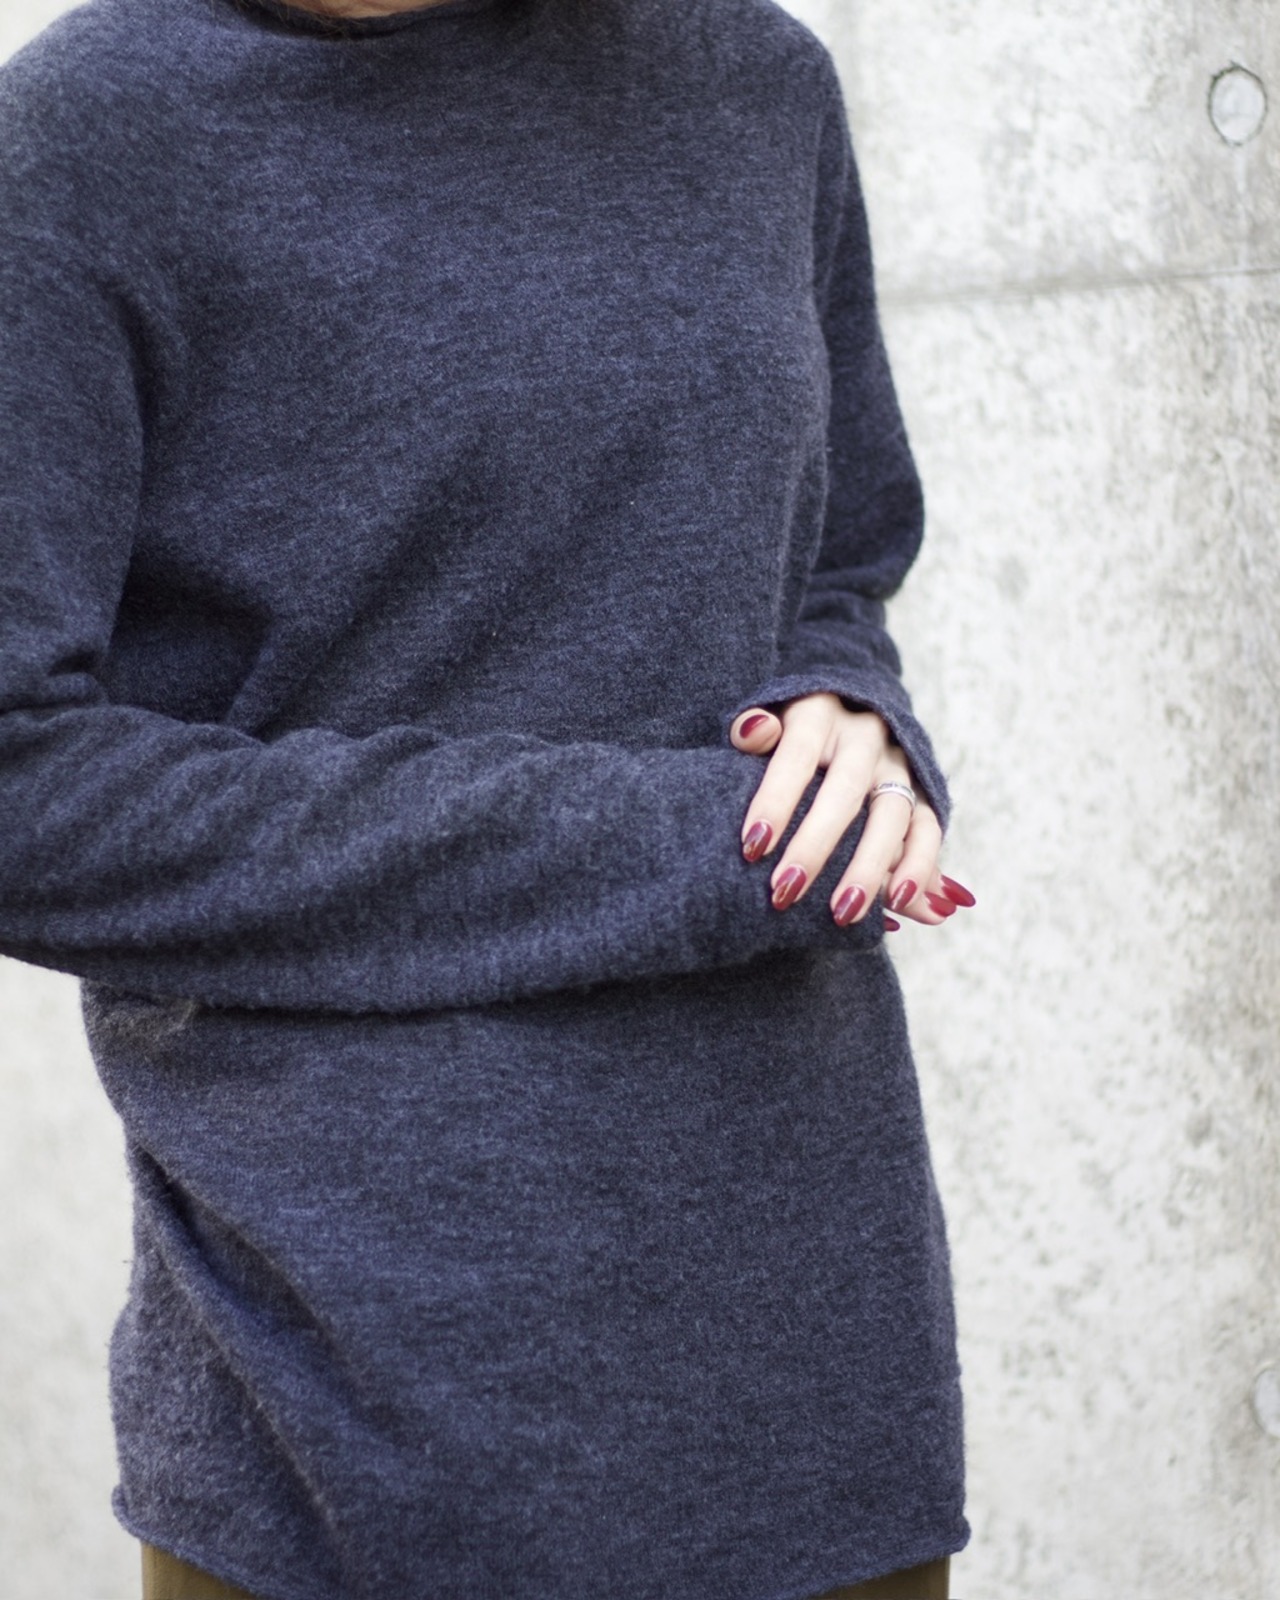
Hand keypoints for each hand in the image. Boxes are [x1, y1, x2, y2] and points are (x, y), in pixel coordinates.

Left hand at [730, 694, 974, 929]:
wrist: (844, 712)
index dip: (776, 799)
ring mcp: (897, 765)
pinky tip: (899, 903)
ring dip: (868, 868)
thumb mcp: (765, 719)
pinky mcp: (921, 791)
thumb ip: (752, 728)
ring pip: (892, 815)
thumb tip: (753, 731)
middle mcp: (864, 736)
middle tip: (784, 890)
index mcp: (819, 714)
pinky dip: (919, 867)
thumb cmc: (788, 732)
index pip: (797, 755)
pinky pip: (928, 829)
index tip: (752, 845)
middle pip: (844, 791)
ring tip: (843, 912)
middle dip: (814, 845)